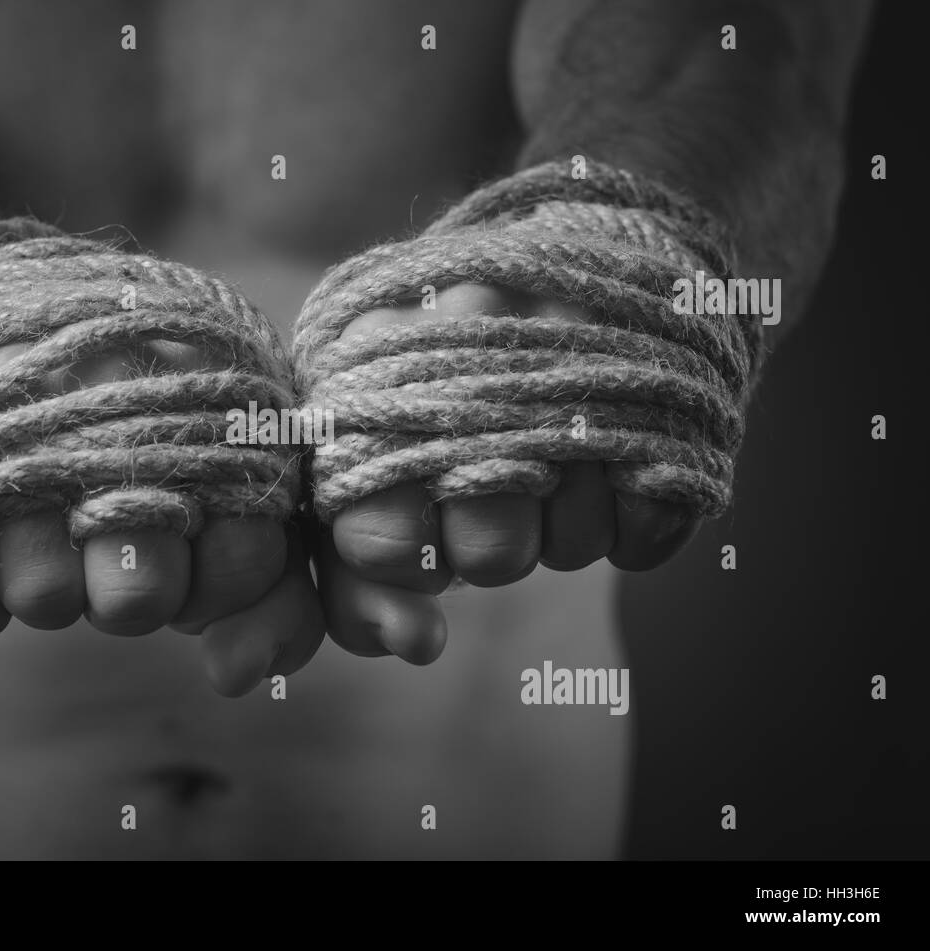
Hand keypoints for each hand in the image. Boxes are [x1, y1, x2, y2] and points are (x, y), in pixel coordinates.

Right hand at [0, 337, 323, 696]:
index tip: (192, 548)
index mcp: (209, 398)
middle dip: (134, 587)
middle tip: (110, 527)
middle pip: (140, 596)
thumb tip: (239, 678)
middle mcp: (111, 406)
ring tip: (39, 509)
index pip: (246, 557)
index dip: (218, 585)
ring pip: (46, 601)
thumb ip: (269, 594)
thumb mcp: (229, 483)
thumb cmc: (137, 413)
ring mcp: (6, 430)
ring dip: (48, 581)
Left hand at [316, 283, 699, 664]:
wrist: (586, 262)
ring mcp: (587, 355)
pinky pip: (647, 532)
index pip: (378, 533)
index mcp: (380, 358)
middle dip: (487, 546)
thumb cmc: (453, 384)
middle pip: (489, 553)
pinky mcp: (674, 386)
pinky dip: (630, 519)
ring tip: (553, 449)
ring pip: (569, 547)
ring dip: (561, 527)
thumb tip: (415, 645)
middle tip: (492, 481)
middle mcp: (479, 345)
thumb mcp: (375, 459)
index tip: (418, 532)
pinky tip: (611, 455)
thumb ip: (360, 576)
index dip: (403, 558)